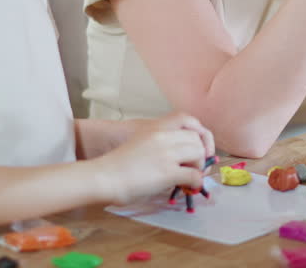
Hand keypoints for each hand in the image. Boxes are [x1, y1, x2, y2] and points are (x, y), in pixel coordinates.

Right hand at [93, 114, 208, 204]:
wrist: (104, 176)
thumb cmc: (118, 164)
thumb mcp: (140, 142)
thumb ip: (159, 143)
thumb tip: (179, 157)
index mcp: (156, 127)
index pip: (188, 119)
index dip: (199, 132)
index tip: (199, 146)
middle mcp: (163, 136)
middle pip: (197, 138)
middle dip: (201, 153)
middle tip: (195, 167)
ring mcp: (166, 153)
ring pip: (199, 153)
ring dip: (199, 167)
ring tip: (190, 176)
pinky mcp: (167, 172)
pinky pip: (194, 174)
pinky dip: (196, 182)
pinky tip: (188, 186)